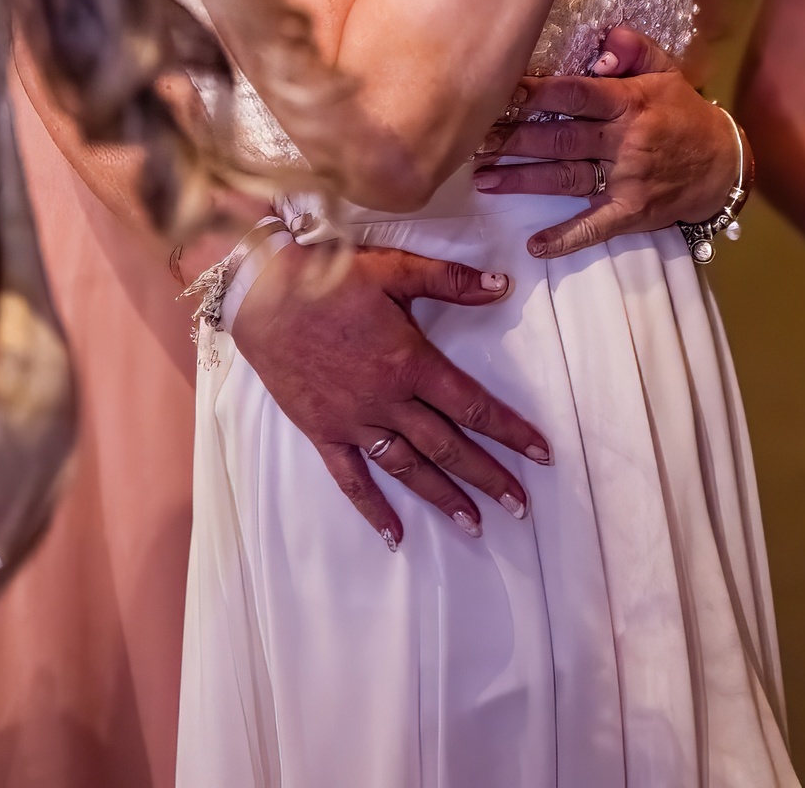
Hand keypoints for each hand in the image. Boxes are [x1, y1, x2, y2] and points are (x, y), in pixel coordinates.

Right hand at [232, 241, 549, 547]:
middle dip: (487, 477)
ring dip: (443, 497)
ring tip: (474, 526)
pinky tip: (394, 534)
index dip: (510, 430)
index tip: (542, 455)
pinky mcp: (323, 432)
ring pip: (407, 468)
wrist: (262, 294)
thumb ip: (451, 281)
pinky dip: (372, 508)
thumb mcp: (394, 269)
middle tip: (520, 506)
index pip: (472, 405)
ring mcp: (354, 421)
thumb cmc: (329, 276)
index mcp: (410, 362)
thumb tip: (502, 285)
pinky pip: (351, 479)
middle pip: (447, 446)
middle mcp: (387, 400)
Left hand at [473, 24, 741, 257]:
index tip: (501, 91)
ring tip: (483, 177)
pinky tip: (534, 244)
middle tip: (475, 138)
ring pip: (565, 177)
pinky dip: (565, 238)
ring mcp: (627, 179)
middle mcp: (625, 141)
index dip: (537, 92)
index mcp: (629, 102)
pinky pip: (595, 227)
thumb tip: (600, 46)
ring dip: (522, 179)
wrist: (723, 165)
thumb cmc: (683, 112)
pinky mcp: (631, 212)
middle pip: (560, 137)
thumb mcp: (665, 70)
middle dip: (514, 137)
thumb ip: (632, 49)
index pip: (576, 94)